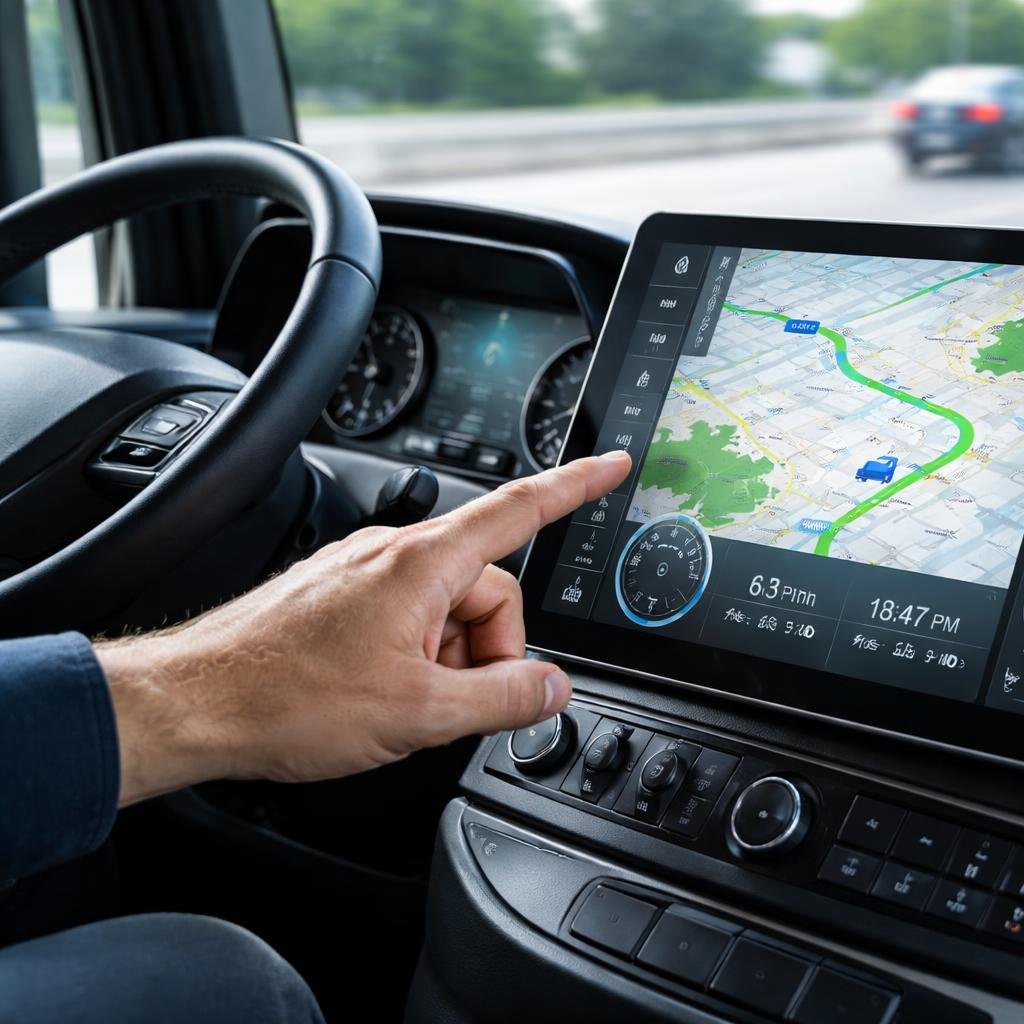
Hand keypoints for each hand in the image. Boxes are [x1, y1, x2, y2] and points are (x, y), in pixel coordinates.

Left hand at [97, 450, 631, 804]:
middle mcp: (393, 554)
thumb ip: (503, 699)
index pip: (521, 509)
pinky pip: (405, 617)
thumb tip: (551, 689)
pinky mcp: (337, 596)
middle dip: (489, 648)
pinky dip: (412, 656)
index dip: (576, 486)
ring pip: (445, 609)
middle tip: (452, 701)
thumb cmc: (285, 697)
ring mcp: (361, 572)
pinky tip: (376, 694)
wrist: (193, 703)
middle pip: (487, 588)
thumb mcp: (419, 714)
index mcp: (423, 564)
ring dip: (446, 659)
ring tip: (400, 702)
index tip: (612, 466)